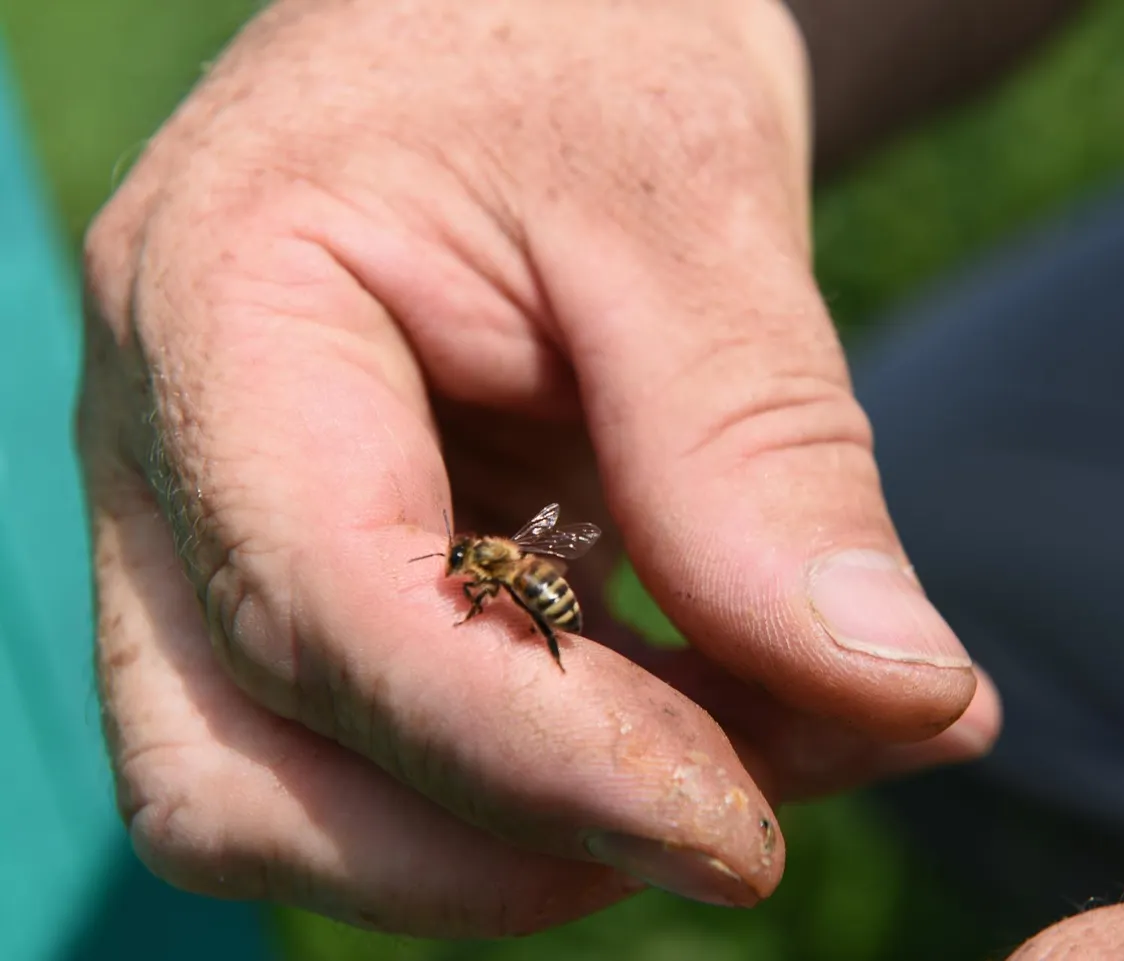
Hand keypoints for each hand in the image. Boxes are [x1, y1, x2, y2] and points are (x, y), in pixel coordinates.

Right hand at [80, 0, 999, 936]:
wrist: (536, 3)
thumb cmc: (587, 34)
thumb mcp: (689, 200)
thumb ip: (765, 449)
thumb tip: (902, 695)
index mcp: (221, 308)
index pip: (327, 610)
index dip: (537, 759)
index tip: (746, 831)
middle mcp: (169, 448)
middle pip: (249, 780)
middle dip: (504, 847)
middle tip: (748, 815)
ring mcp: (225, 523)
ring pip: (297, 799)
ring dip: (532, 834)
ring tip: (766, 753)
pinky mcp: (324, 568)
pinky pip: (394, 744)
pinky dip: (564, 775)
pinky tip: (743, 716)